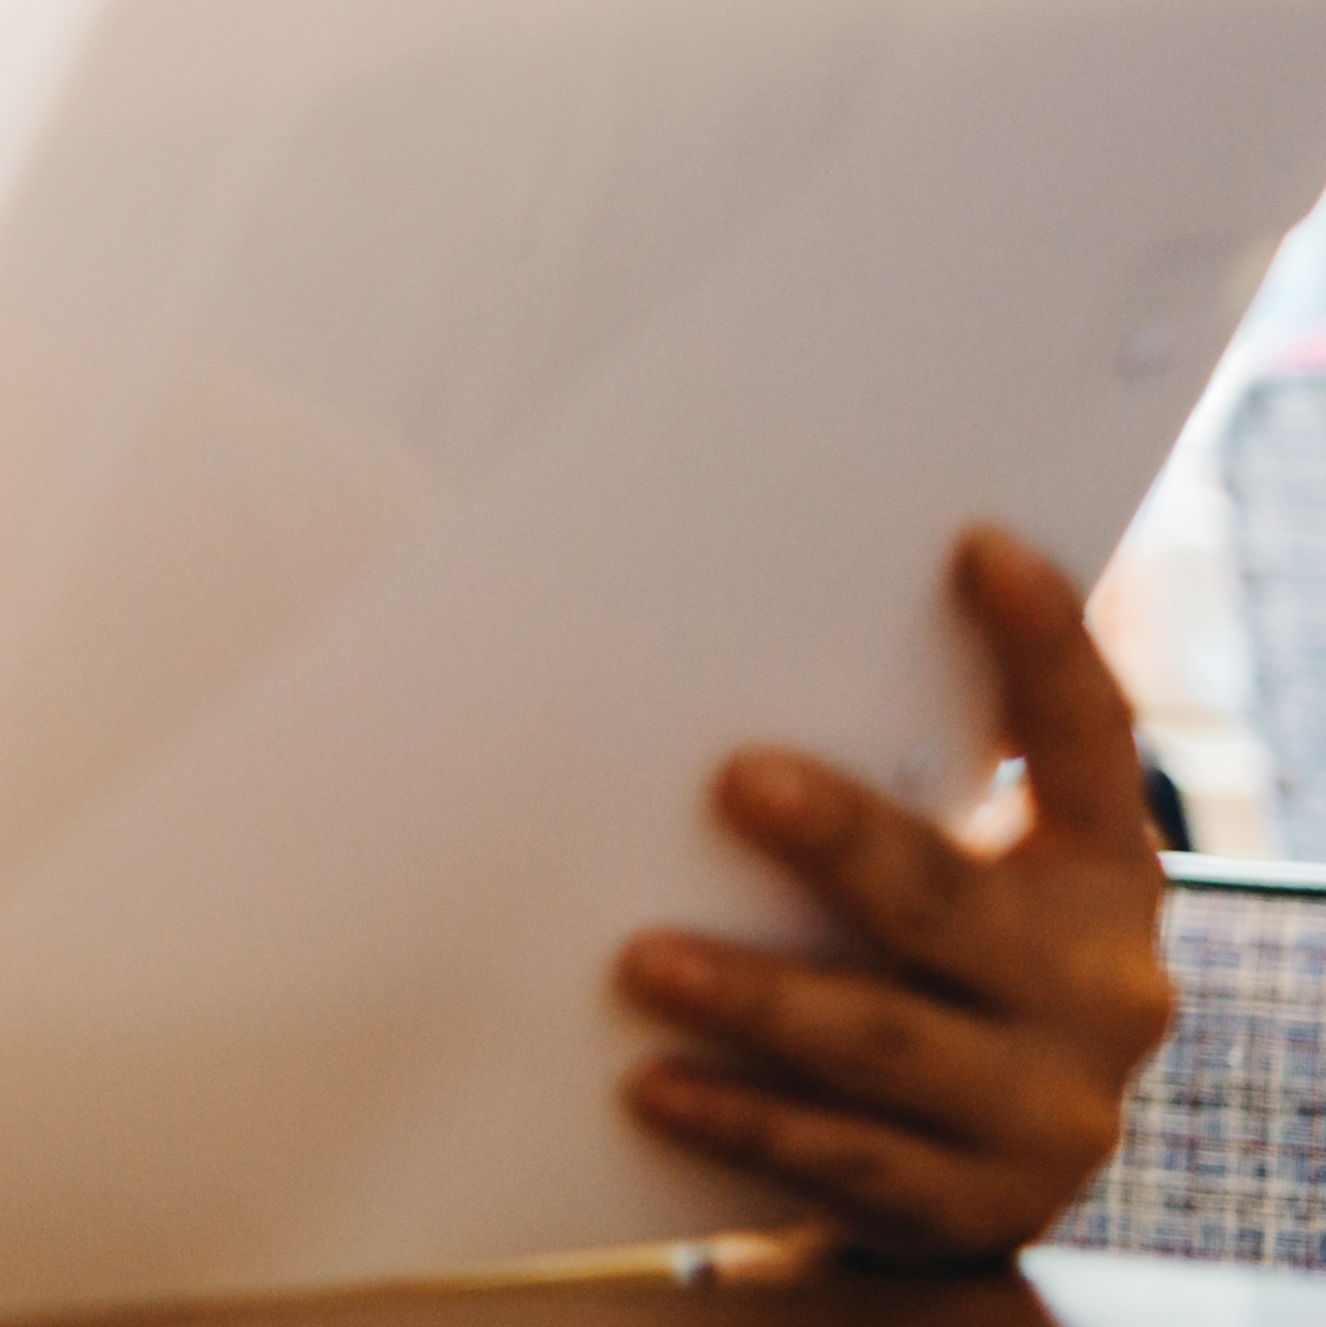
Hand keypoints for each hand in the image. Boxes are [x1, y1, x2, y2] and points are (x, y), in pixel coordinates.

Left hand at [614, 526, 1180, 1260]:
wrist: (973, 1166)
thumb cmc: (928, 961)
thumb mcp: (953, 869)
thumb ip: (893, 773)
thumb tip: (720, 624)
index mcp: (1100, 872)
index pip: (1092, 744)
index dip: (1049, 646)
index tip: (978, 546)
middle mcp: (1101, 985)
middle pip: (957, 900)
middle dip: (849, 841)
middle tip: (739, 779)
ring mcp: (1049, 1107)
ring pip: (890, 1042)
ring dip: (763, 996)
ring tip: (645, 960)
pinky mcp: (979, 1200)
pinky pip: (850, 1159)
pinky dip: (749, 1119)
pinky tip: (657, 1083)